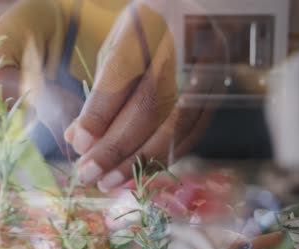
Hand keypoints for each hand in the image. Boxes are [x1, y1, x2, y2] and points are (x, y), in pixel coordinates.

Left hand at [64, 3, 222, 191]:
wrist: (200, 12)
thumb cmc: (148, 30)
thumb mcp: (117, 47)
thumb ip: (100, 91)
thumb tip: (77, 138)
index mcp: (151, 20)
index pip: (122, 72)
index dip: (100, 112)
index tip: (79, 143)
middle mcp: (184, 44)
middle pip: (150, 105)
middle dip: (116, 147)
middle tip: (88, 174)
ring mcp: (209, 67)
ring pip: (175, 125)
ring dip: (139, 160)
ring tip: (109, 181)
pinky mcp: (220, 90)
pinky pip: (192, 132)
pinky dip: (163, 156)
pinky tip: (138, 170)